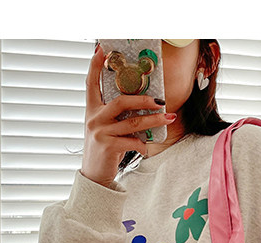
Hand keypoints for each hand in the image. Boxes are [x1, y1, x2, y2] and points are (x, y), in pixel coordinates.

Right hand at [81, 44, 175, 186]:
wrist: (94, 175)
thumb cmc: (104, 148)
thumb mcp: (105, 128)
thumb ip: (116, 115)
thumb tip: (142, 104)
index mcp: (91, 109)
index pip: (91, 82)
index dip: (96, 64)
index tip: (102, 48)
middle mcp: (93, 118)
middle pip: (121, 101)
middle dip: (144, 100)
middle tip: (161, 101)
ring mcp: (99, 132)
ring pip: (132, 122)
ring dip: (154, 120)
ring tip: (169, 118)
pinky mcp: (107, 146)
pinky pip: (133, 141)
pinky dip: (144, 144)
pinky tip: (149, 146)